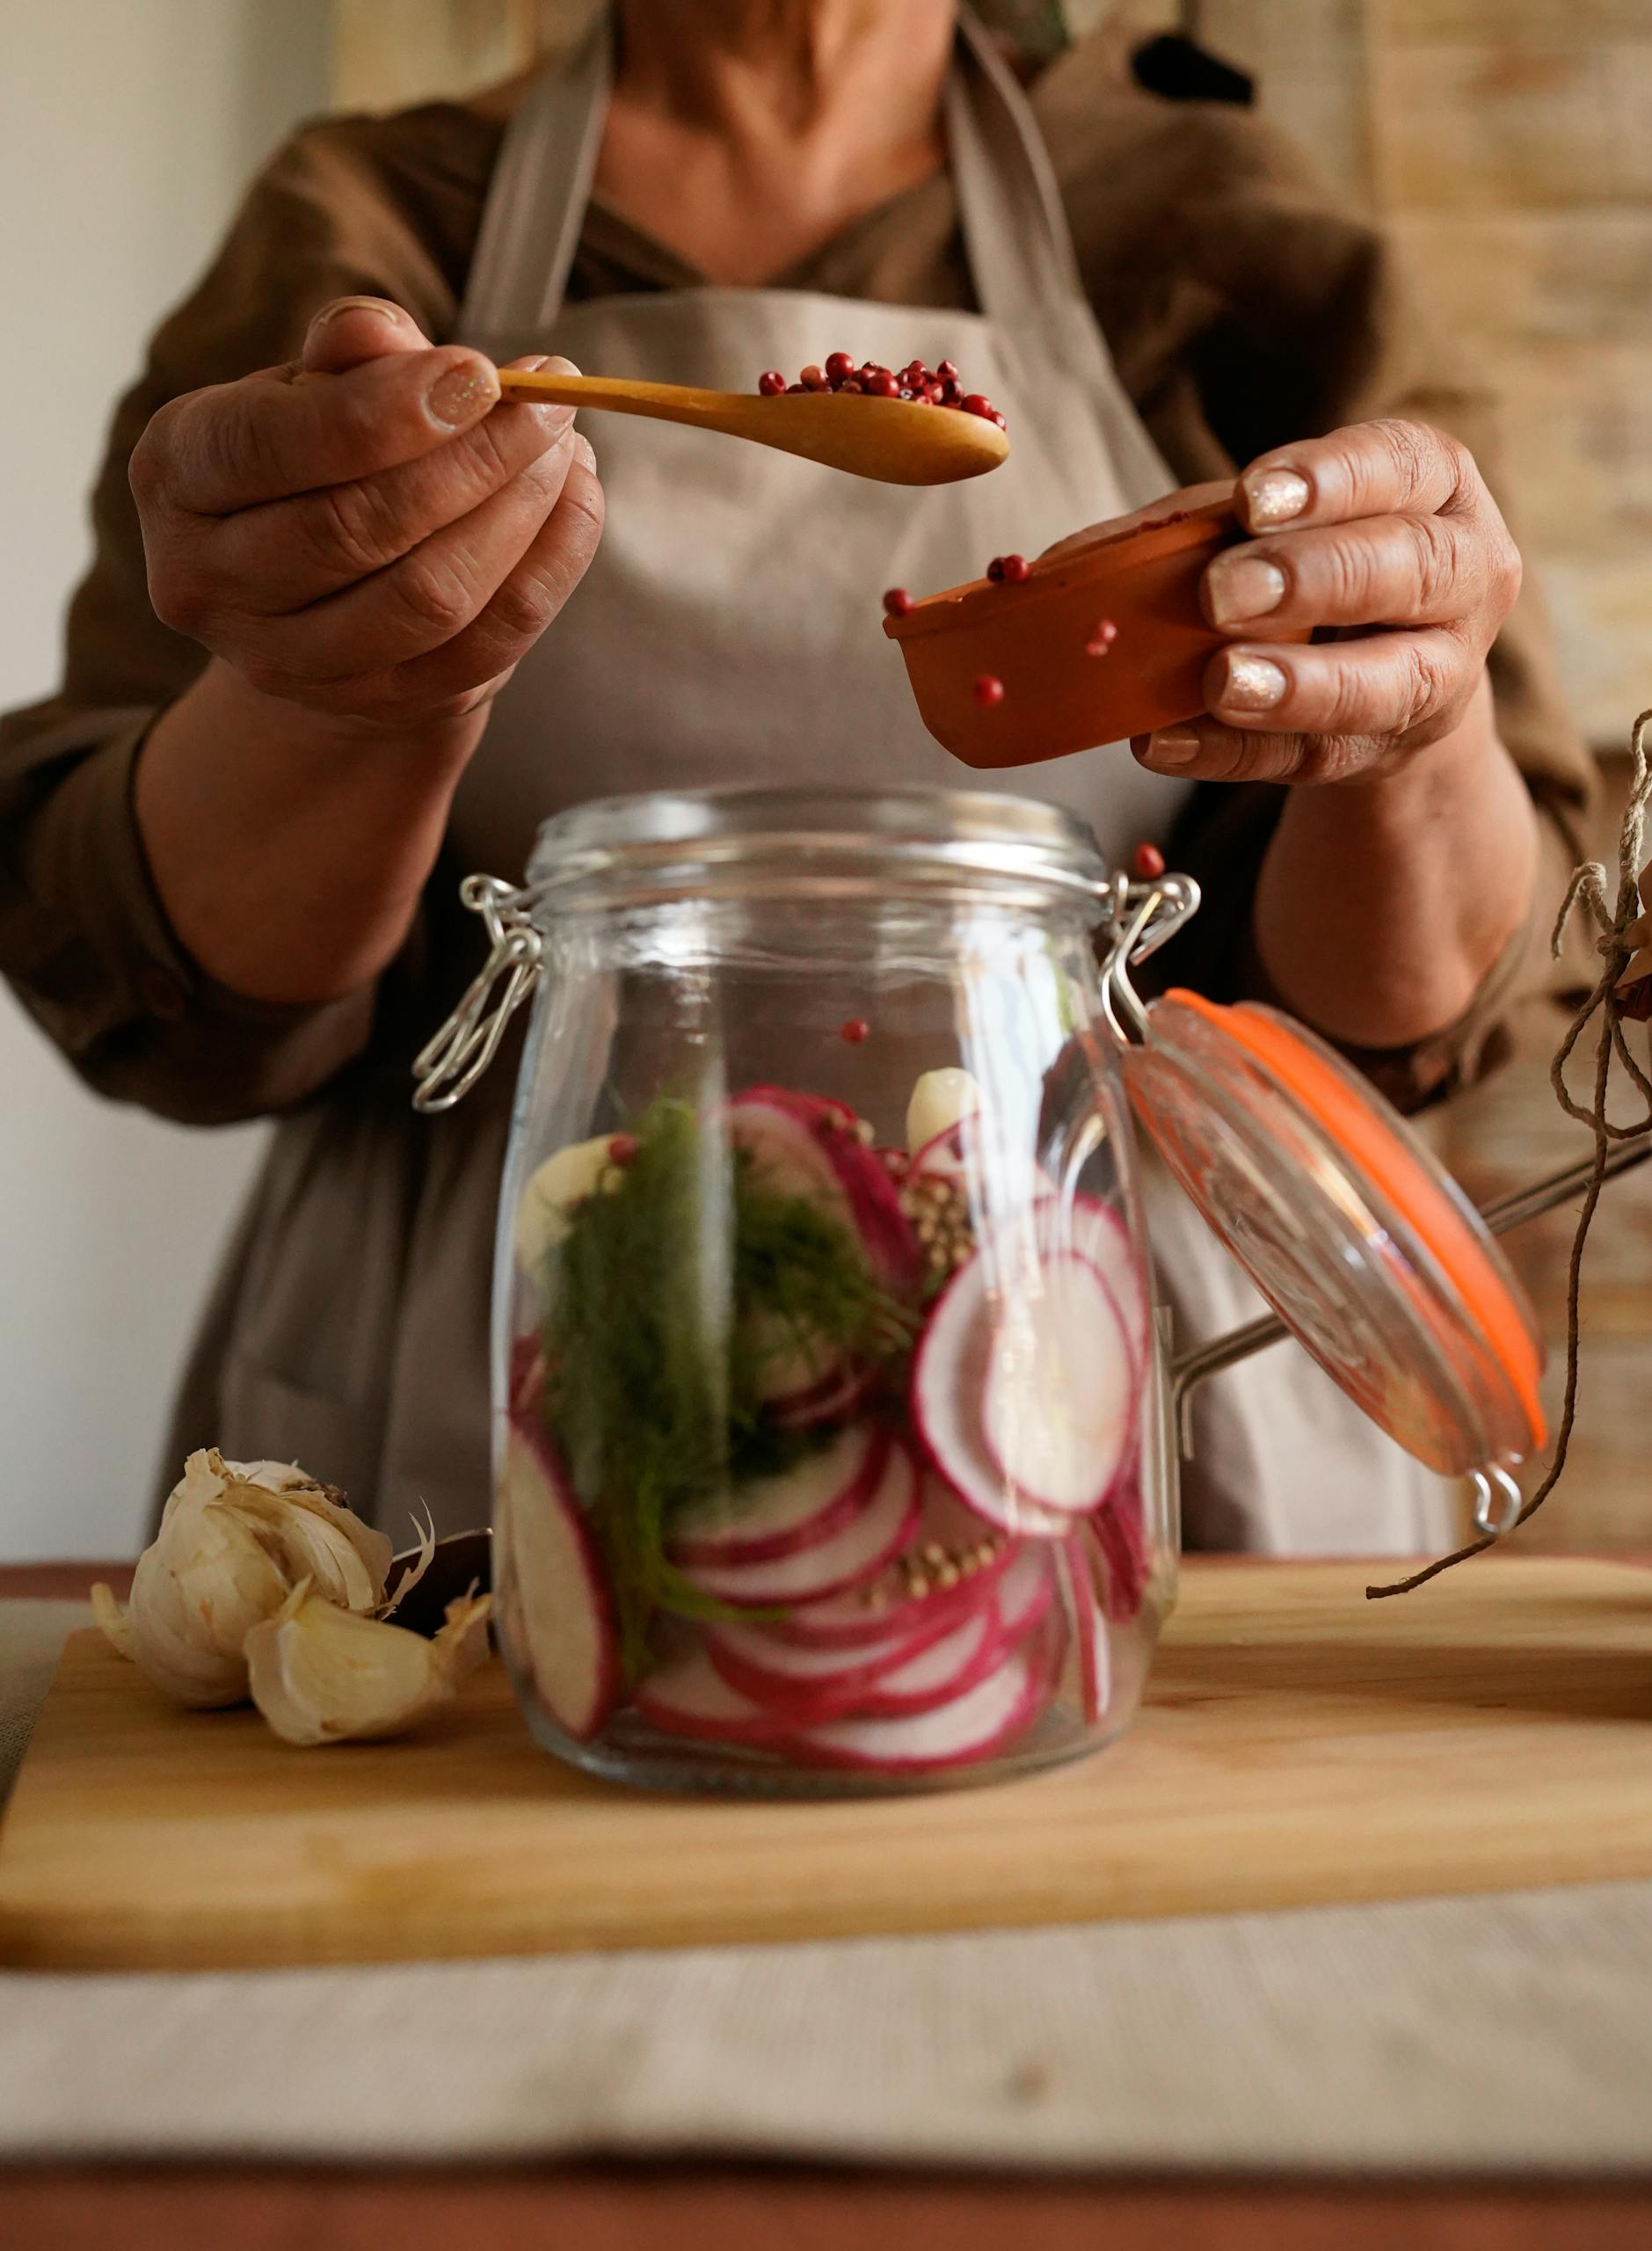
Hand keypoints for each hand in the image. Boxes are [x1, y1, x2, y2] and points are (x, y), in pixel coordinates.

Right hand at [129, 296, 603, 735]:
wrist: (314, 597)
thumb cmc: (311, 464)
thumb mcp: (309, 387)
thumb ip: (348, 351)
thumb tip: (383, 335)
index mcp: (176, 474)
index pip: (270, 445)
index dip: (382, 413)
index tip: (479, 373)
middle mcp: (209, 579)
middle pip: (356, 529)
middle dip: (472, 460)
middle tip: (549, 404)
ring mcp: (288, 660)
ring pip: (427, 597)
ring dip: (518, 515)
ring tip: (566, 449)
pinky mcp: (375, 702)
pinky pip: (482, 646)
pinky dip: (546, 572)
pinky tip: (577, 506)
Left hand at [1133, 420, 1521, 785]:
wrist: (1389, 677)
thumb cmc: (1324, 568)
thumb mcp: (1283, 526)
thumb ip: (1195, 528)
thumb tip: (1066, 563)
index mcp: (1435, 488)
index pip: (1399, 466)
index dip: (1329, 481)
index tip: (1252, 498)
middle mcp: (1464, 576)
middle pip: (1407, 571)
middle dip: (1310, 578)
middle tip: (1220, 593)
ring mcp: (1441, 673)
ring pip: (1384, 682)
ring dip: (1295, 684)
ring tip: (1221, 681)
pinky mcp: (1388, 749)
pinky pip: (1312, 755)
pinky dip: (1234, 752)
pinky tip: (1168, 741)